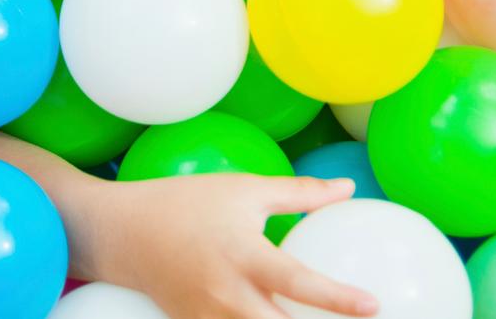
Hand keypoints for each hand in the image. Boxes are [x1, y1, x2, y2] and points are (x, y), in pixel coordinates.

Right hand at [84, 174, 380, 318]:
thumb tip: (349, 189)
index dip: (338, 299)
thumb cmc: (185, 202)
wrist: (121, 232)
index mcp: (244, 255)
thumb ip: (299, 193)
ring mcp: (212, 317)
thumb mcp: (241, 189)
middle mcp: (230, 294)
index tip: (374, 305)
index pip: (298, 282)